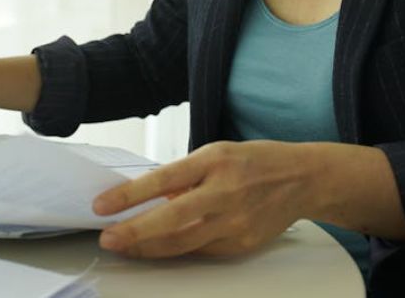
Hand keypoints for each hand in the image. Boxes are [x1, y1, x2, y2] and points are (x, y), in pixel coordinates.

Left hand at [91, 140, 315, 257]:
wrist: (302, 180)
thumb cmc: (255, 162)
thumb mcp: (216, 153)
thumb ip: (184, 175)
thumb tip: (147, 197)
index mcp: (214, 161)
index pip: (163, 180)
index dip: (129, 195)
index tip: (102, 205)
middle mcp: (224, 192)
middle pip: (170, 219)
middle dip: (134, 232)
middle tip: (108, 237)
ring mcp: (234, 222)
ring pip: (182, 243)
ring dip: (148, 247)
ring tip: (124, 246)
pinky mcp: (240, 243)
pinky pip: (200, 251)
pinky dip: (175, 250)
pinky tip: (156, 249)